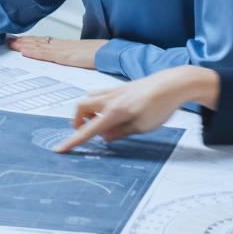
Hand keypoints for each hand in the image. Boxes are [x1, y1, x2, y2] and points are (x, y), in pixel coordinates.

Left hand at [8, 36, 102, 69]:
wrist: (111, 53)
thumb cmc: (103, 54)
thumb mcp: (87, 56)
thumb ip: (77, 57)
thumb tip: (72, 60)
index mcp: (68, 45)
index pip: (46, 42)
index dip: (33, 40)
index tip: (21, 40)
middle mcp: (63, 45)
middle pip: (40, 42)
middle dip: (24, 41)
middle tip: (9, 39)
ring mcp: (63, 50)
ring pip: (40, 46)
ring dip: (24, 45)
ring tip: (11, 44)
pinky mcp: (65, 56)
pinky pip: (46, 54)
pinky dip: (34, 52)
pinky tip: (24, 52)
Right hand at [56, 66, 217, 152]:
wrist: (172, 84)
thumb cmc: (160, 106)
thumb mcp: (142, 127)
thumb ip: (121, 132)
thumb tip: (105, 136)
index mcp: (115, 112)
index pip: (89, 130)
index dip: (73, 141)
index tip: (60, 149)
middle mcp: (110, 99)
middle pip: (81, 107)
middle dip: (78, 120)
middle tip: (85, 131)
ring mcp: (114, 90)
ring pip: (89, 97)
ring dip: (87, 111)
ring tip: (100, 122)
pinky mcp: (120, 87)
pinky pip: (100, 93)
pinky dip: (97, 103)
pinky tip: (111, 111)